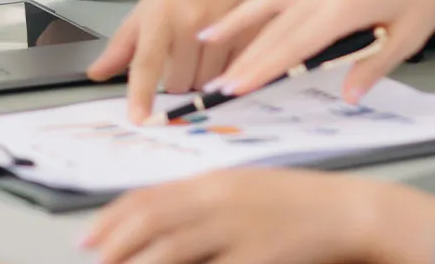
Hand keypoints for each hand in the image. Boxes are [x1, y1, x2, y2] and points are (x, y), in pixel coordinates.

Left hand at [82, 167, 434, 263]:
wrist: (346, 212)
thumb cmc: (295, 202)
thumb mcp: (245, 189)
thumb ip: (204, 202)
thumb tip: (159, 222)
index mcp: (217, 180)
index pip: (152, 196)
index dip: (113, 218)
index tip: (88, 237)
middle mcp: (221, 200)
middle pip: (153, 224)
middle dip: (115, 246)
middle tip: (93, 261)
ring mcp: (238, 231)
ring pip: (171, 253)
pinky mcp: (256, 260)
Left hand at [87, 0, 316, 122]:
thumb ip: (128, 40)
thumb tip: (96, 73)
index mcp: (163, 11)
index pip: (147, 61)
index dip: (141, 93)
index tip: (138, 119)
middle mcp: (190, 19)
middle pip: (179, 81)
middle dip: (182, 77)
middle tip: (190, 52)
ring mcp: (223, 26)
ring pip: (207, 81)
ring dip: (207, 75)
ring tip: (213, 45)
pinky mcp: (251, 32)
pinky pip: (233, 72)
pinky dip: (230, 69)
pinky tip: (232, 46)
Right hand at [199, 0, 434, 102]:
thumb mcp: (409, 37)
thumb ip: (374, 66)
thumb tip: (347, 97)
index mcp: (345, 7)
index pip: (294, 45)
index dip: (261, 68)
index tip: (233, 88)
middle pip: (276, 27)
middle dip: (243, 57)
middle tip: (212, 85)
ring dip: (240, 16)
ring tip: (206, 33)